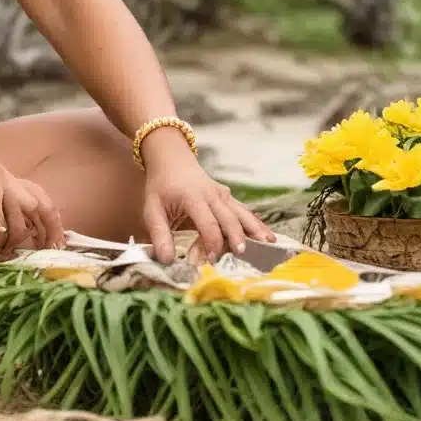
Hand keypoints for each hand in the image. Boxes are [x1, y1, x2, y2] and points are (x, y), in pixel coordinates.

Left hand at [139, 130, 275, 263]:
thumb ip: (159, 234)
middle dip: (237, 237)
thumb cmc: (161, 187)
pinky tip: (269, 237)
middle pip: (229, 218)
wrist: (171, 160)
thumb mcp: (152, 209)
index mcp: (193, 197)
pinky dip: (257, 224)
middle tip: (242, 256)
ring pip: (242, 213)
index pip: (207, 222)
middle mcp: (212, 195)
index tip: (214, 259)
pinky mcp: (228, 198)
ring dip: (255, 229)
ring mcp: (223, 195)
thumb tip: (166, 260)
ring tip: (268, 245)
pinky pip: (244, 211)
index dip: (212, 241)